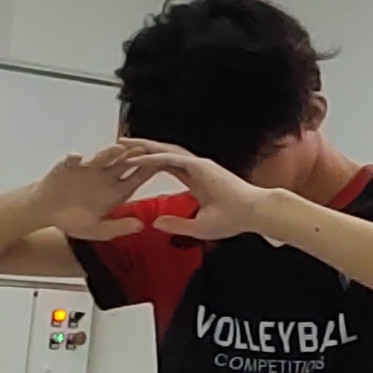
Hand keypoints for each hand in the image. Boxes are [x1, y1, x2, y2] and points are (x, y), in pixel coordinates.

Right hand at [27, 142, 163, 239]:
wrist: (46, 211)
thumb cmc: (73, 220)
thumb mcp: (96, 229)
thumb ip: (116, 228)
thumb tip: (140, 226)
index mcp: (117, 191)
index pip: (138, 177)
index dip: (149, 170)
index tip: (161, 164)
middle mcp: (106, 176)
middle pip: (123, 163)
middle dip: (133, 156)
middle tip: (143, 151)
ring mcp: (88, 169)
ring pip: (102, 157)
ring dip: (109, 153)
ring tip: (118, 149)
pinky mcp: (69, 165)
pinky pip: (72, 160)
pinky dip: (74, 158)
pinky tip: (77, 158)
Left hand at [128, 145, 286, 243]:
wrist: (253, 214)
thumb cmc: (233, 221)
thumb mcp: (198, 227)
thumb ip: (176, 224)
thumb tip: (156, 223)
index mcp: (197, 180)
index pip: (167, 166)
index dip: (149, 162)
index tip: (131, 162)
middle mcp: (196, 168)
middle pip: (162, 154)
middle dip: (141, 149)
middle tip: (119, 145)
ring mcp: (199, 165)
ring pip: (164, 152)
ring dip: (142, 148)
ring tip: (121, 144)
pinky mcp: (200, 166)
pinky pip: (171, 159)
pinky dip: (153, 157)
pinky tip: (136, 158)